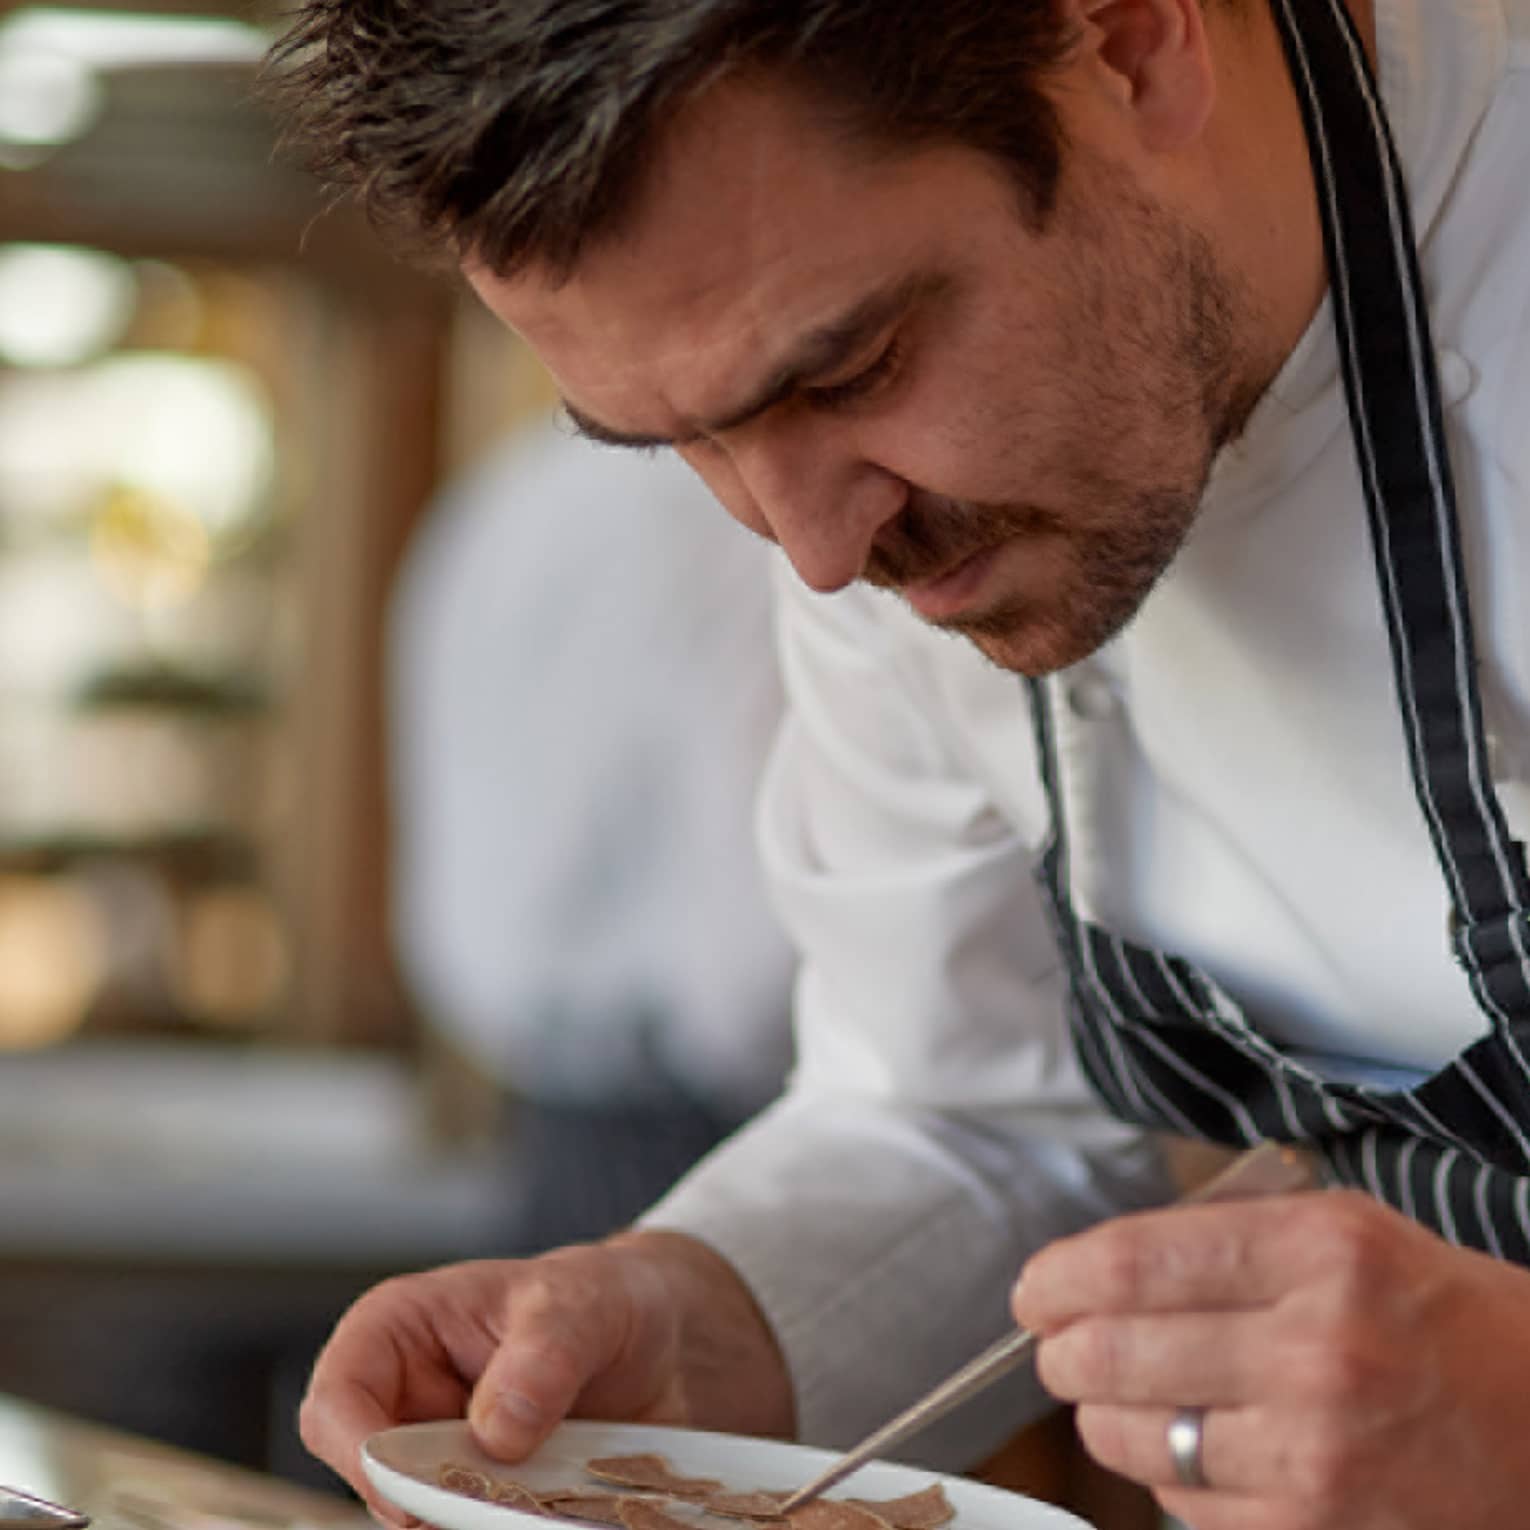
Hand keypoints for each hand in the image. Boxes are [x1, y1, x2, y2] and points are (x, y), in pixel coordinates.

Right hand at [299, 1232, 793, 1520]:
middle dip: (428, 1504)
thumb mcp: (584, 1304)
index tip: (411, 1496)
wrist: (661, 1342)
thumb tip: (496, 1432)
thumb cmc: (602, 1299)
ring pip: (426, 1518)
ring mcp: (444, 1461)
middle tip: (497, 1509)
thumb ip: (544, 1354)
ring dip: (481, 1521)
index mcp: (400, 1331)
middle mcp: (408, 1404)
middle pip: (375, 1479)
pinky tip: (563, 1519)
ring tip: (544, 1506)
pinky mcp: (485, 1502)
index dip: (358, 1453)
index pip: (336, 1400)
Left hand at [1011, 1188, 1529, 1528]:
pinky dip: (1166, 1477)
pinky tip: (1190, 1450)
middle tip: (1057, 1347)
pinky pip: (1188, 1507)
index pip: (1134, 1263)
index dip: (1059, 1278)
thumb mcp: (1350, 1232)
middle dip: (1062, 1352)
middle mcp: (1315, 1351)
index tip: (1036, 1291)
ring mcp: (1318, 1455)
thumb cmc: (1445, 1320)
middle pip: (1115, 1352)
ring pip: (1137, 1438)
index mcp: (1319, 1253)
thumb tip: (1102, 1268)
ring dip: (1101, 1418)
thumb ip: (1227, 1236)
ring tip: (1108, 1398)